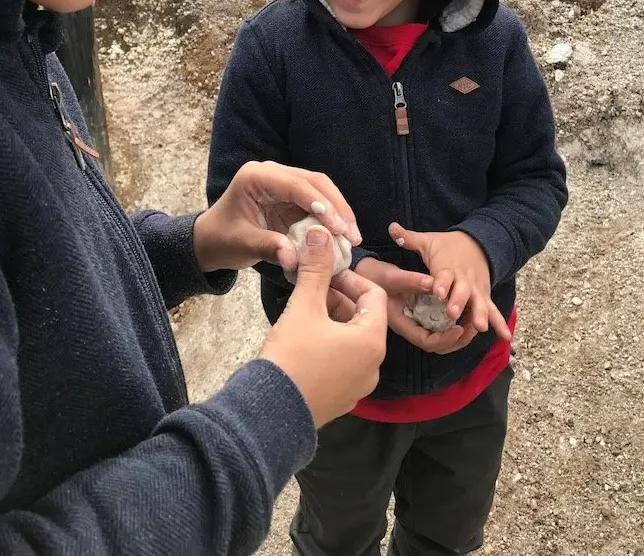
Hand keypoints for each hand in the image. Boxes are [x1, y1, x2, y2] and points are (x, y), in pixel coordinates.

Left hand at [193, 161, 361, 273]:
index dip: (321, 205)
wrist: (210, 241)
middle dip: (337, 207)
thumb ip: (269, 247)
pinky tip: (342, 235)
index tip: (339, 228)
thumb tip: (296, 260)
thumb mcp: (242, 244)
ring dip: (338, 212)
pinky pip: (317, 202)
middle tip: (352, 234)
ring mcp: (283, 183)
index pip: (296, 185)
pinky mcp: (291, 197)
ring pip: (321, 190)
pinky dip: (331, 218)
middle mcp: (272, 173)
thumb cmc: (221, 239)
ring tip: (352, 237)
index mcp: (256, 177)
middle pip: (315, 182)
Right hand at [259, 226, 386, 427]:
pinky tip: (302, 341)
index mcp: (372, 340)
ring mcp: (358, 386)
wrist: (270, 412)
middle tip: (310, 291)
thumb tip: (320, 232)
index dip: (349, 279)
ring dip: (332, 321)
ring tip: (303, 313)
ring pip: (353, 341)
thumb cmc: (292, 355)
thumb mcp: (304, 306)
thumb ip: (316, 268)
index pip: (374, 295)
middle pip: (364, 318)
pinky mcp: (341, 399)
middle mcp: (374, 365)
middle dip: (338, 299)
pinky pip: (343, 363)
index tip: (324, 275)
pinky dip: (329, 345)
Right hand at [355, 255, 466, 353]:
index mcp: (401, 322)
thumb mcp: (390, 276)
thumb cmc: (372, 276)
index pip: (425, 341)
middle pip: (437, 344)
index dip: (444, 339)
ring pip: (440, 336)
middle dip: (457, 339)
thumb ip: (410, 280)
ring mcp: (415, 320)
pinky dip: (452, 322)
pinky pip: (438, 324)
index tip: (459, 329)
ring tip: (472, 321)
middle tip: (473, 326)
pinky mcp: (419, 313)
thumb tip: (433, 284)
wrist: (362, 273)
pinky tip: (463, 311)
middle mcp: (410, 325)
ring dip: (458, 332)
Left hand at [389, 223, 511, 346]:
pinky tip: (506, 337)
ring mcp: (476, 289)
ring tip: (479, 328)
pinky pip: (493, 310)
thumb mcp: (427, 240)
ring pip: (479, 303)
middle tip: (452, 313)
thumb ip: (408, 239)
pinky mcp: (484, 296)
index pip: (443, 276)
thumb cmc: (446, 246)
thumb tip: (391, 227)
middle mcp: (463, 280)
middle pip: (462, 291)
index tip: (437, 292)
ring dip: (480, 314)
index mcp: (447, 267)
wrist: (476, 243)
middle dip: (458, 302)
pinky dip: (499, 323)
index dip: (440, 283)